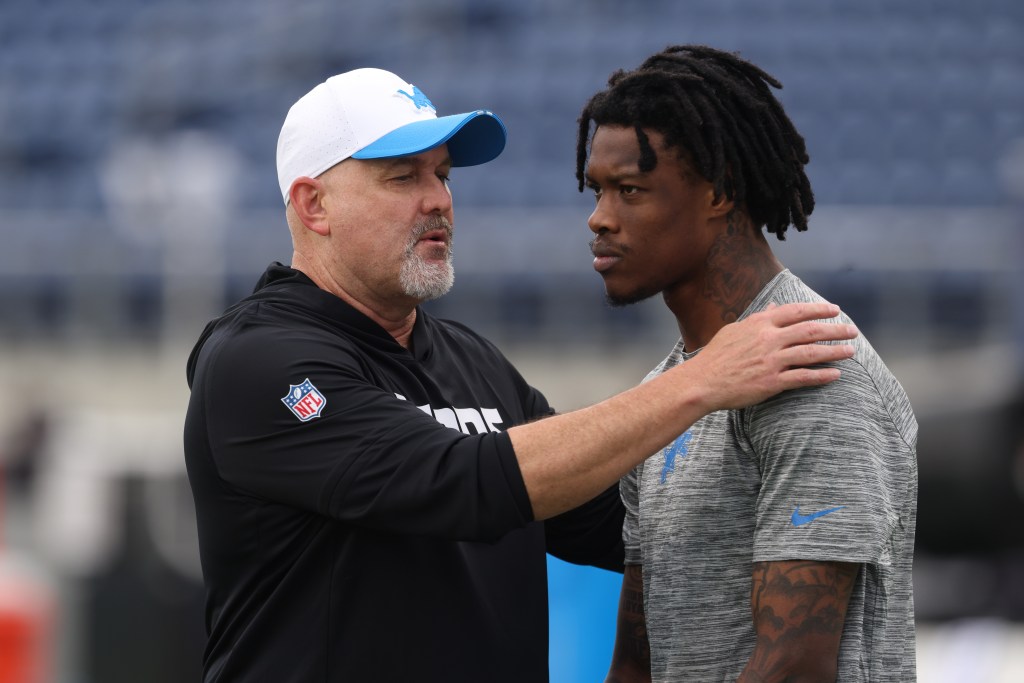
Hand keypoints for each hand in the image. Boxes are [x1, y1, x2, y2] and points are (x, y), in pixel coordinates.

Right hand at [685, 302, 855, 411]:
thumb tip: (773, 307)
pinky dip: (821, 376)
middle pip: (810, 331)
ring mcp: (771, 361)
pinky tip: (835, 375)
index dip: (818, 309)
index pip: (796, 311)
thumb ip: (758, 319)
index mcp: (760, 324)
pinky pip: (802, 377)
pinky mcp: (772, 382)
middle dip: (835, 329)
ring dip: (834, 351)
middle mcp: (769, 340)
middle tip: (852, 330)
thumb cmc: (716, 356)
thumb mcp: (735, 330)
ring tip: (850, 351)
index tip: (835, 309)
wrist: (702, 381)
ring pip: (811, 353)